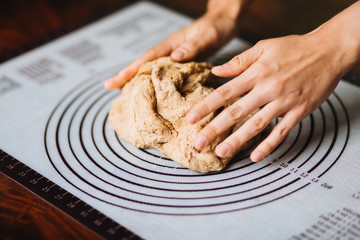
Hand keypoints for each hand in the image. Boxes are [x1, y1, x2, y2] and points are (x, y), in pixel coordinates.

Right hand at [104, 12, 238, 88]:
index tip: (114, 81)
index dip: (130, 70)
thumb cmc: (216, 27)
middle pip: (144, 64)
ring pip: (153, 70)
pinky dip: (156, 82)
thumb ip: (192, 46)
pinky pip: (165, 74)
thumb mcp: (207, 36)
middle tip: (110, 88)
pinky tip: (154, 91)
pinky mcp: (183, 63)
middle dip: (127, 75)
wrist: (225, 21)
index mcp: (172, 45)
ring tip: (126, 93)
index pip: (147, 58)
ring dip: (139, 80)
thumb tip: (175, 56)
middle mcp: (170, 51)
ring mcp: (175, 57)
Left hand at [187, 28, 354, 161]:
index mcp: (256, 73)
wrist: (328, 51)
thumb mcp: (264, 47)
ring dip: (237, 140)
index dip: (206, 107)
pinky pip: (281, 132)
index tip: (190, 119)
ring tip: (220, 152)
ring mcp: (283, 102)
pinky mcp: (298, 112)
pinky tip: (255, 157)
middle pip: (235, 112)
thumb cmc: (294, 48)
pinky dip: (268, 145)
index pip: (224, 93)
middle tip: (198, 143)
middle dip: (214, 129)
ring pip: (256, 125)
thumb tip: (215, 71)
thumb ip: (239, 62)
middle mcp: (267, 89)